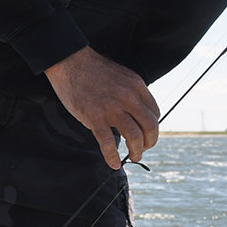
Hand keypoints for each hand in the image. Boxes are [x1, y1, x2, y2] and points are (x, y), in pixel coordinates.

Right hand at [45, 46, 160, 169]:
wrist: (72, 63)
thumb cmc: (96, 71)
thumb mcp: (123, 76)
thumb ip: (132, 93)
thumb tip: (138, 112)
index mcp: (137, 86)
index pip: (154, 112)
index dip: (153, 127)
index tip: (148, 134)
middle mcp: (128, 97)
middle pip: (150, 126)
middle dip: (151, 141)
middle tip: (145, 149)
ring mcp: (112, 108)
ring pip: (134, 135)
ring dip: (137, 151)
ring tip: (135, 157)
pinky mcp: (94, 117)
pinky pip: (108, 142)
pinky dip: (113, 157)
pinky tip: (114, 164)